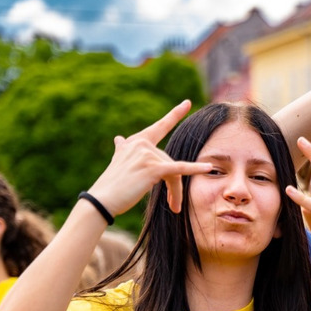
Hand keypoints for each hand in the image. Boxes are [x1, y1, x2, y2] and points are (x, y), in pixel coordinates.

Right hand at [85, 100, 214, 216]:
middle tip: (174, 205)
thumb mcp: (118, 162)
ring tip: (175, 207)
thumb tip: (118, 138)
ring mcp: (147, 154)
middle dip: (175, 186)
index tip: (187, 103)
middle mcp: (141, 144)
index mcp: (136, 142)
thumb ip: (124, 149)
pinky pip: (178, 169)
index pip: (159, 127)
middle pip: (171, 162)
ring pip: (174, 173)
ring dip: (176, 193)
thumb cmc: (112, 185)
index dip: (175, 114)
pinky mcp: (153, 168)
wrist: (103, 200)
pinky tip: (208, 168)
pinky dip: (195, 169)